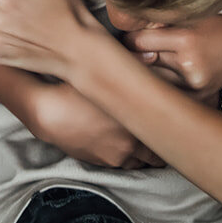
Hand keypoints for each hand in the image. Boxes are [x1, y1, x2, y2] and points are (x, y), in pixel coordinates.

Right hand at [33, 81, 162, 168]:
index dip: (168, 129)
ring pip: (139, 163)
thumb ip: (133, 69)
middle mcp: (130, 146)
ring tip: (140, 139)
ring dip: (141, 153)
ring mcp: (115, 158)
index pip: (163, 135)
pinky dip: (125, 157)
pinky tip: (120, 144)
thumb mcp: (106, 78)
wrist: (49, 114)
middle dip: (157, 145)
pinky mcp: (100, 163)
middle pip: (155, 155)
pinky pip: (121, 165)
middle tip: (159, 134)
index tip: (172, 123)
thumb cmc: (77, 92)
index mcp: (136, 124)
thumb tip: (152, 56)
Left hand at [123, 14, 221, 101]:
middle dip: (134, 58)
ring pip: (153, 81)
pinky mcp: (199, 97)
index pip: (139, 42)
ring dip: (146, 74)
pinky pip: (169, 93)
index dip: (130, 39)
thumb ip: (158, 26)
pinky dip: (162, 86)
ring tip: (146, 65)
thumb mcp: (188, 16)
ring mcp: (194, 84)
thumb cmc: (213, 26)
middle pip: (143, 64)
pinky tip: (163, 80)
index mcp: (186, 39)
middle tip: (127, 54)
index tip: (128, 39)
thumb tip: (125, 39)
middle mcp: (189, 64)